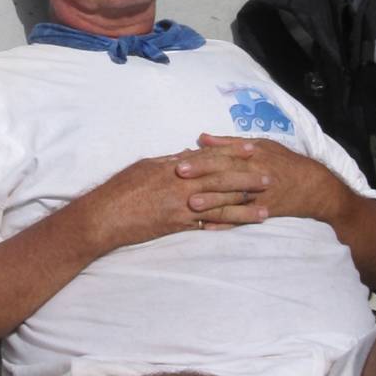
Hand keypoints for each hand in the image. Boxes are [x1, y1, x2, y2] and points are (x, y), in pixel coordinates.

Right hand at [84, 143, 270, 252]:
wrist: (106, 216)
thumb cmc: (121, 188)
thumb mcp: (146, 166)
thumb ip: (170, 160)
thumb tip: (188, 153)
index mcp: (175, 167)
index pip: (210, 157)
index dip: (233, 152)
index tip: (253, 149)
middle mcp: (182, 186)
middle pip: (221, 180)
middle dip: (247, 179)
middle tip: (270, 178)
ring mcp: (181, 207)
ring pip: (220, 206)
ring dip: (244, 208)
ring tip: (265, 209)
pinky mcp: (178, 226)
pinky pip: (206, 225)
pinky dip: (224, 226)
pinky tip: (240, 227)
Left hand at [190, 134, 345, 221]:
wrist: (313, 186)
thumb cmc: (282, 161)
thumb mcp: (261, 145)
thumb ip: (229, 143)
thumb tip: (202, 138)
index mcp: (252, 157)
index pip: (223, 158)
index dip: (202, 160)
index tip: (180, 162)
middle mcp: (255, 175)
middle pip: (226, 177)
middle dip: (202, 178)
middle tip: (179, 180)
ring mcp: (259, 196)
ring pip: (232, 200)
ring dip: (212, 203)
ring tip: (191, 206)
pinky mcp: (263, 213)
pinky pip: (242, 220)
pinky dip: (226, 224)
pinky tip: (207, 227)